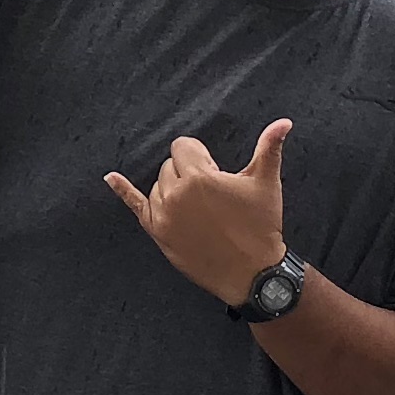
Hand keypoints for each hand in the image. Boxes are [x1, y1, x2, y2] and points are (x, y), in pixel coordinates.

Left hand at [105, 118, 291, 306]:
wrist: (252, 273)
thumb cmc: (261, 226)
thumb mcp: (266, 183)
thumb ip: (270, 148)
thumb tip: (283, 122)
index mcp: (199, 178)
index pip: (183, 147)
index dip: (201, 158)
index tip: (217, 174)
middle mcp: (176, 195)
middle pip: (171, 166)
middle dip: (189, 174)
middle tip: (213, 196)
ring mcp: (164, 216)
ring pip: (159, 186)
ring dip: (175, 190)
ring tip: (200, 209)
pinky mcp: (158, 233)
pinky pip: (136, 206)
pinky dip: (122, 190)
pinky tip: (110, 177)